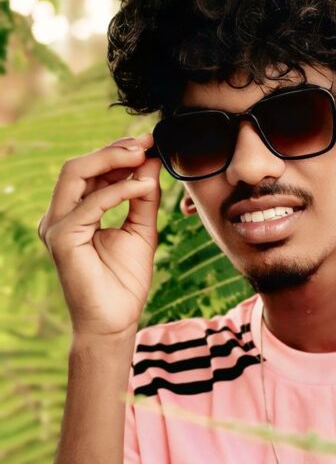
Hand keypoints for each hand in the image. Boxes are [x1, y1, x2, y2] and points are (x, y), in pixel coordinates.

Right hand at [37, 133, 161, 338]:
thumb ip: (144, 197)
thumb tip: (151, 160)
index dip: (118, 152)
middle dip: (114, 149)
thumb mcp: (141, 230)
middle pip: (79, 165)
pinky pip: (90, 203)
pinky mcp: (61, 237)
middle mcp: (59, 215)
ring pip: (75, 173)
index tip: (149, 141)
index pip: (91, 171)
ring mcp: (56, 225)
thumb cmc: (125, 281)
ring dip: (112, 159)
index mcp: (74, 212)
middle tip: (146, 141)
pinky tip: (143, 186)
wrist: (115, 321)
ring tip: (143, 154)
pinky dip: (119, 190)